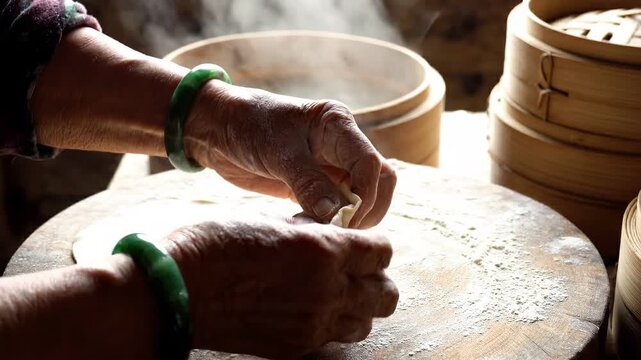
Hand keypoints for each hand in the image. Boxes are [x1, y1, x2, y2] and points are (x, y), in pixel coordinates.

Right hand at [164, 218, 397, 358]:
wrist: (181, 287)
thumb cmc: (220, 243)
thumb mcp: (272, 221)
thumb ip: (312, 230)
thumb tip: (331, 232)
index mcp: (325, 250)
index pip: (382, 252)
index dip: (375, 245)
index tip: (364, 244)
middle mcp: (328, 289)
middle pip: (386, 294)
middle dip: (377, 279)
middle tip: (357, 269)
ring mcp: (314, 323)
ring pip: (366, 322)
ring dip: (360, 306)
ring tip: (337, 292)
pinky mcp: (296, 346)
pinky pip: (333, 338)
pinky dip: (333, 324)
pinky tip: (312, 309)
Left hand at [186, 82, 396, 227]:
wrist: (218, 129)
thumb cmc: (248, 125)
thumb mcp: (277, 151)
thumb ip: (308, 181)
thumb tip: (336, 214)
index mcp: (337, 125)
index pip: (370, 163)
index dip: (364, 194)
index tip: (343, 218)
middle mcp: (342, 146)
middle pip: (379, 181)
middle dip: (367, 209)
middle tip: (338, 231)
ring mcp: (330, 167)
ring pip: (362, 197)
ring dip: (351, 219)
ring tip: (322, 232)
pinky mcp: (315, 187)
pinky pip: (336, 209)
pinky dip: (330, 223)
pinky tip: (308, 230)